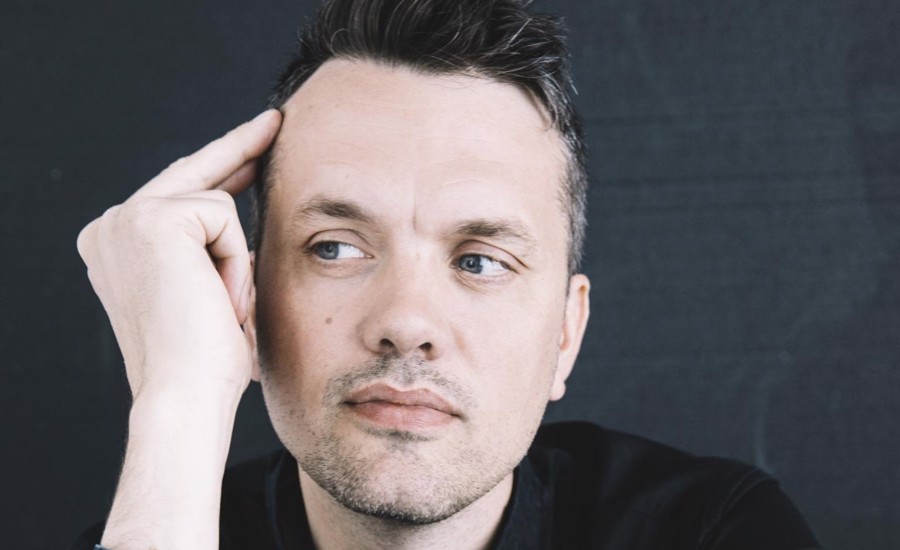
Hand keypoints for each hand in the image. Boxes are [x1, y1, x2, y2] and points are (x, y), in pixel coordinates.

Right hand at [76, 110, 281, 549]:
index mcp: (116, 246)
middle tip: (278, 120)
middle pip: (193, 172)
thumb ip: (214, 252)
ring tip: (226, 308)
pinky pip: (223, 216)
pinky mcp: (151, 217)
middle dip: (240, 147)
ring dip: (237, 258)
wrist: (185, 395)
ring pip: (215, 202)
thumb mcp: (210, 295)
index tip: (258, 142)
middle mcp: (109, 226)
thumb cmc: (206, 361)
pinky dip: (235, 260)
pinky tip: (219, 299)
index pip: (178, 191)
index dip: (222, 165)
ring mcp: (124, 218)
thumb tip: (240, 209)